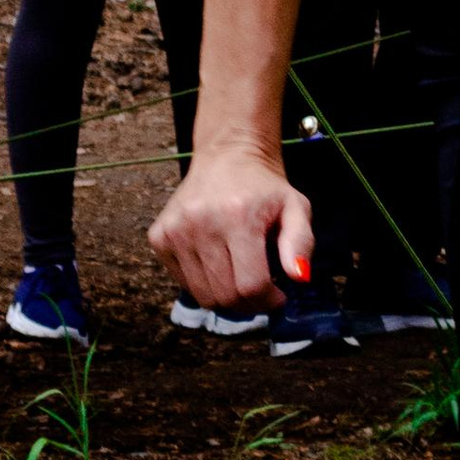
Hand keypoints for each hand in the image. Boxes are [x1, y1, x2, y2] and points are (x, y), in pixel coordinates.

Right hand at [151, 145, 312, 316]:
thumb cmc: (264, 188)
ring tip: (240, 275)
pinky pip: (184, 283)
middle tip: (260, 290)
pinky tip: (217, 262)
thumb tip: (299, 277)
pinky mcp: (159, 237)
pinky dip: (203, 283)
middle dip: (248, 303)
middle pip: (225, 295)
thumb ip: (301, 243)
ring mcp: (175, 231)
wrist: (227, 157)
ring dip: (225, 296)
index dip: (268, 300)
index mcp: (238, 217)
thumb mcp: (296, 207)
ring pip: (203, 295)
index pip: (250, 285)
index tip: (279, 296)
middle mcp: (200, 223)